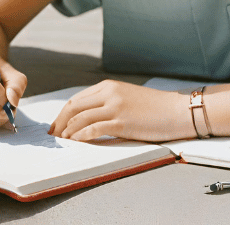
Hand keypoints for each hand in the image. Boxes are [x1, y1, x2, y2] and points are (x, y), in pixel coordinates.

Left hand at [49, 80, 191, 142]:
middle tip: (53, 136)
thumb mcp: (126, 97)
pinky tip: (76, 143)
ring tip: (63, 142)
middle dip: (59, 122)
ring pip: (80, 118)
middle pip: (74, 107)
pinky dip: (81, 136)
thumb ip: (107, 102)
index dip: (62, 114)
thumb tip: (85, 117)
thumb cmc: (153, 108)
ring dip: (67, 131)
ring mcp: (115, 106)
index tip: (56, 126)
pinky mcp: (122, 121)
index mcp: (108, 85)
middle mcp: (109, 93)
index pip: (77, 99)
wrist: (176, 110)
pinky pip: (93, 129)